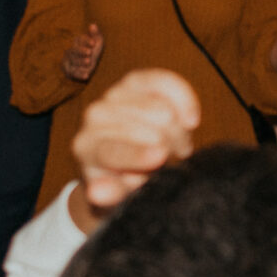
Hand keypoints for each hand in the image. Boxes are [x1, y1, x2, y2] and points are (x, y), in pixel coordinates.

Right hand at [62, 21, 104, 83]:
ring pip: (74, 61)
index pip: (80, 39)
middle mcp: (71, 51)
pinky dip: (80, 75)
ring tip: (89, 62)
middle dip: (81, 51)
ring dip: (81, 62)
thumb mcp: (97, 43)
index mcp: (78, 42)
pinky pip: (73, 73)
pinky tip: (86, 76)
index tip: (93, 43)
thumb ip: (96, 34)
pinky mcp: (69, 71)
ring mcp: (70, 61)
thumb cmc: (93, 52)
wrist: (87, 67)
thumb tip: (93, 24)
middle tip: (90, 52)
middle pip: (74, 50)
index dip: (86, 41)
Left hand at [70, 69, 200, 218]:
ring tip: (176, 147)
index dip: (136, 154)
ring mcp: (114, 94)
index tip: (160, 158)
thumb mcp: (117, 196)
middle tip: (173, 162)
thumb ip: (112, 194)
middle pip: (145, 131)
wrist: (124, 157)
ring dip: (179, 133)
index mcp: (86, 148)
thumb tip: (99, 193)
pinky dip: (184, 99)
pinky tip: (191, 120)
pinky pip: (166, 82)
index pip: (111, 150)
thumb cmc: (122, 180)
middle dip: (169, 148)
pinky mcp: (136, 79)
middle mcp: (94, 116)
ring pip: (162, 110)